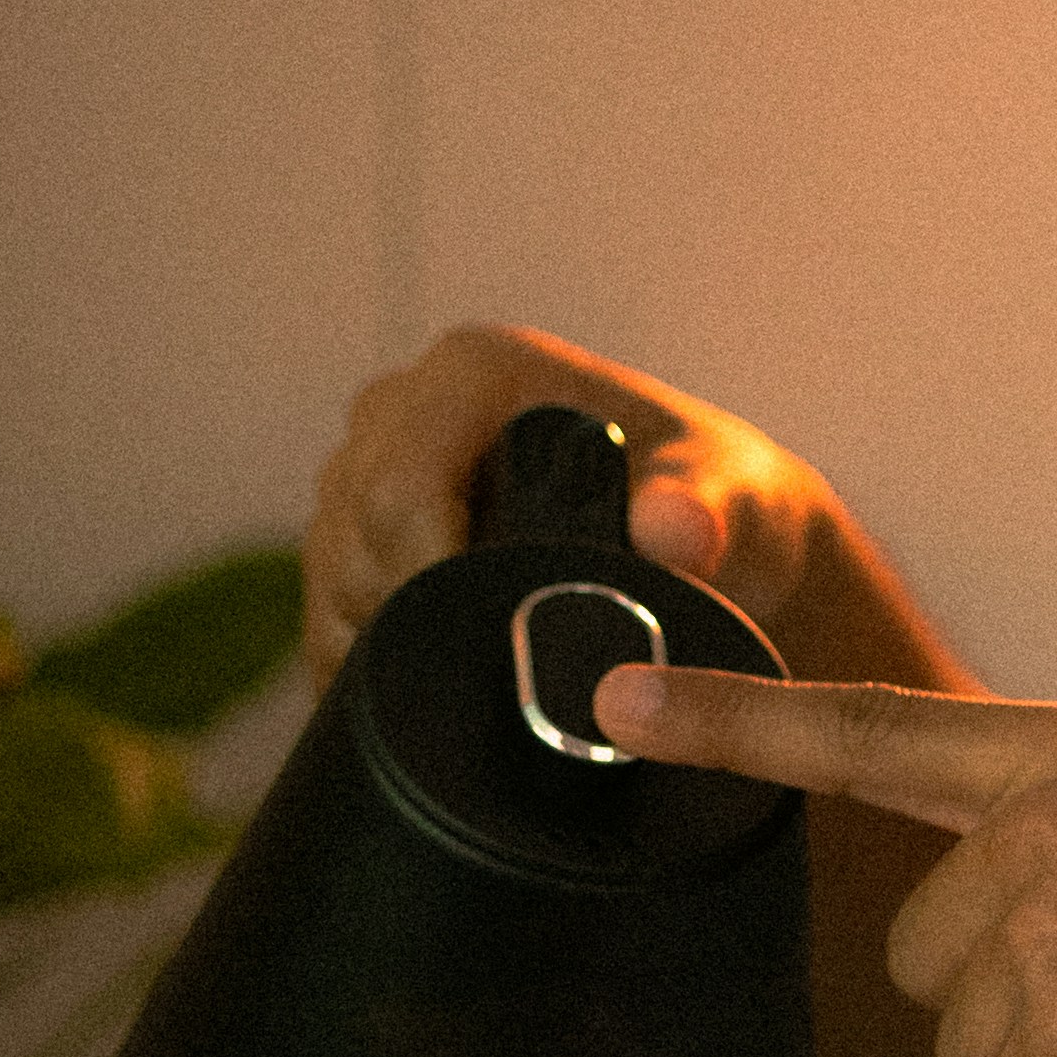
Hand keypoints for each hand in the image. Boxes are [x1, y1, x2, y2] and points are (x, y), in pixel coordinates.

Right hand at [302, 325, 850, 675]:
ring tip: (463, 680)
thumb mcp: (732, 500)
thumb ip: (707, 510)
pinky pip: (325, 601)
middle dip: (402, 611)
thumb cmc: (721, 502)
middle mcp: (410, 403)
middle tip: (482, 669)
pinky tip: (416, 686)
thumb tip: (674, 530)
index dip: (421, 572)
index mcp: (475, 369)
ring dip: (379, 639)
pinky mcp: (365, 527)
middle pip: (348, 529)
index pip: (398, 483)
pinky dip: (360, 654)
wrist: (716, 540)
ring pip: (328, 569)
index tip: (479, 634)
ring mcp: (375, 463)